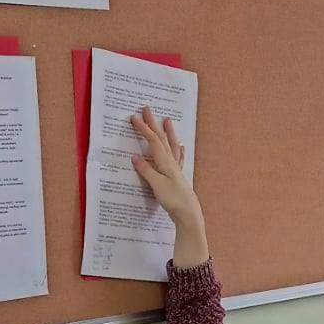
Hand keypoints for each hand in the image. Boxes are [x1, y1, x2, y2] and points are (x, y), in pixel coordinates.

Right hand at [129, 107, 207, 265]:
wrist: (188, 213)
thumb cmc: (173, 200)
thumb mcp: (156, 185)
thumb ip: (146, 170)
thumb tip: (135, 157)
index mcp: (165, 163)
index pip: (153, 141)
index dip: (143, 128)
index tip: (134, 117)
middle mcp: (172, 162)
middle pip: (161, 139)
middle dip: (153, 124)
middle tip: (147, 109)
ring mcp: (176, 169)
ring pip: (171, 145)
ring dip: (168, 132)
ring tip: (167, 120)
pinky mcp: (178, 177)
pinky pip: (178, 158)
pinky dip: (178, 150)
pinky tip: (181, 146)